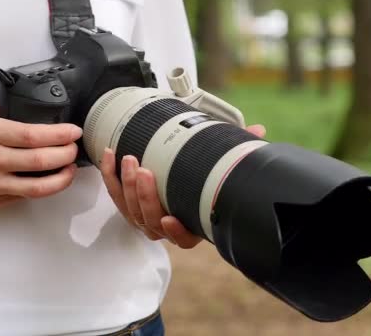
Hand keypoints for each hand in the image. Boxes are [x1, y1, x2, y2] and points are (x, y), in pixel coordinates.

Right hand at [0, 108, 82, 210]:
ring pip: (38, 186)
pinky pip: (23, 196)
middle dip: (66, 154)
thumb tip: (20, 111)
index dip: (60, 134)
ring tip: (69, 170)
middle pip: (42, 159)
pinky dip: (40, 188)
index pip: (33, 134)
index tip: (74, 132)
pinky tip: (48, 180)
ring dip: (61, 178)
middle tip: (74, 149)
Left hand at [100, 124, 266, 248]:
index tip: (170, 218)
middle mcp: (165, 227)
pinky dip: (111, 175)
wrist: (173, 176)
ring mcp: (144, 217)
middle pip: (150, 219)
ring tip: (129, 159)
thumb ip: (237, 152)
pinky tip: (111, 156)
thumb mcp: (220, 165)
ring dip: (128, 184)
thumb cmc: (200, 177)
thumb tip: (259, 131)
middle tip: (145, 170)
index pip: (184, 238)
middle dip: (146, 195)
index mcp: (191, 225)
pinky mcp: (126, 204)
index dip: (176, 231)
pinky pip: (115, 194)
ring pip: (131, 209)